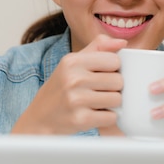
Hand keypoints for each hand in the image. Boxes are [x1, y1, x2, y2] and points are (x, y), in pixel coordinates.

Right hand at [11, 34, 126, 134]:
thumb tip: (123, 43)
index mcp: (72, 61)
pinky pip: (111, 118)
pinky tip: (94, 115)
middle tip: (98, 92)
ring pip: (117, 99)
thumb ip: (98, 48)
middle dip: (113, 88)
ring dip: (111, 104)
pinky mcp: (80, 120)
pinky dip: (107, 119)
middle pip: (118, 81)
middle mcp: (73, 79)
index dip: (113, 69)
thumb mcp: (73, 62)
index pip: (114, 60)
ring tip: (96, 103)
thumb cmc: (61, 88)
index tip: (102, 75)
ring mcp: (76, 100)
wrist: (39, 119)